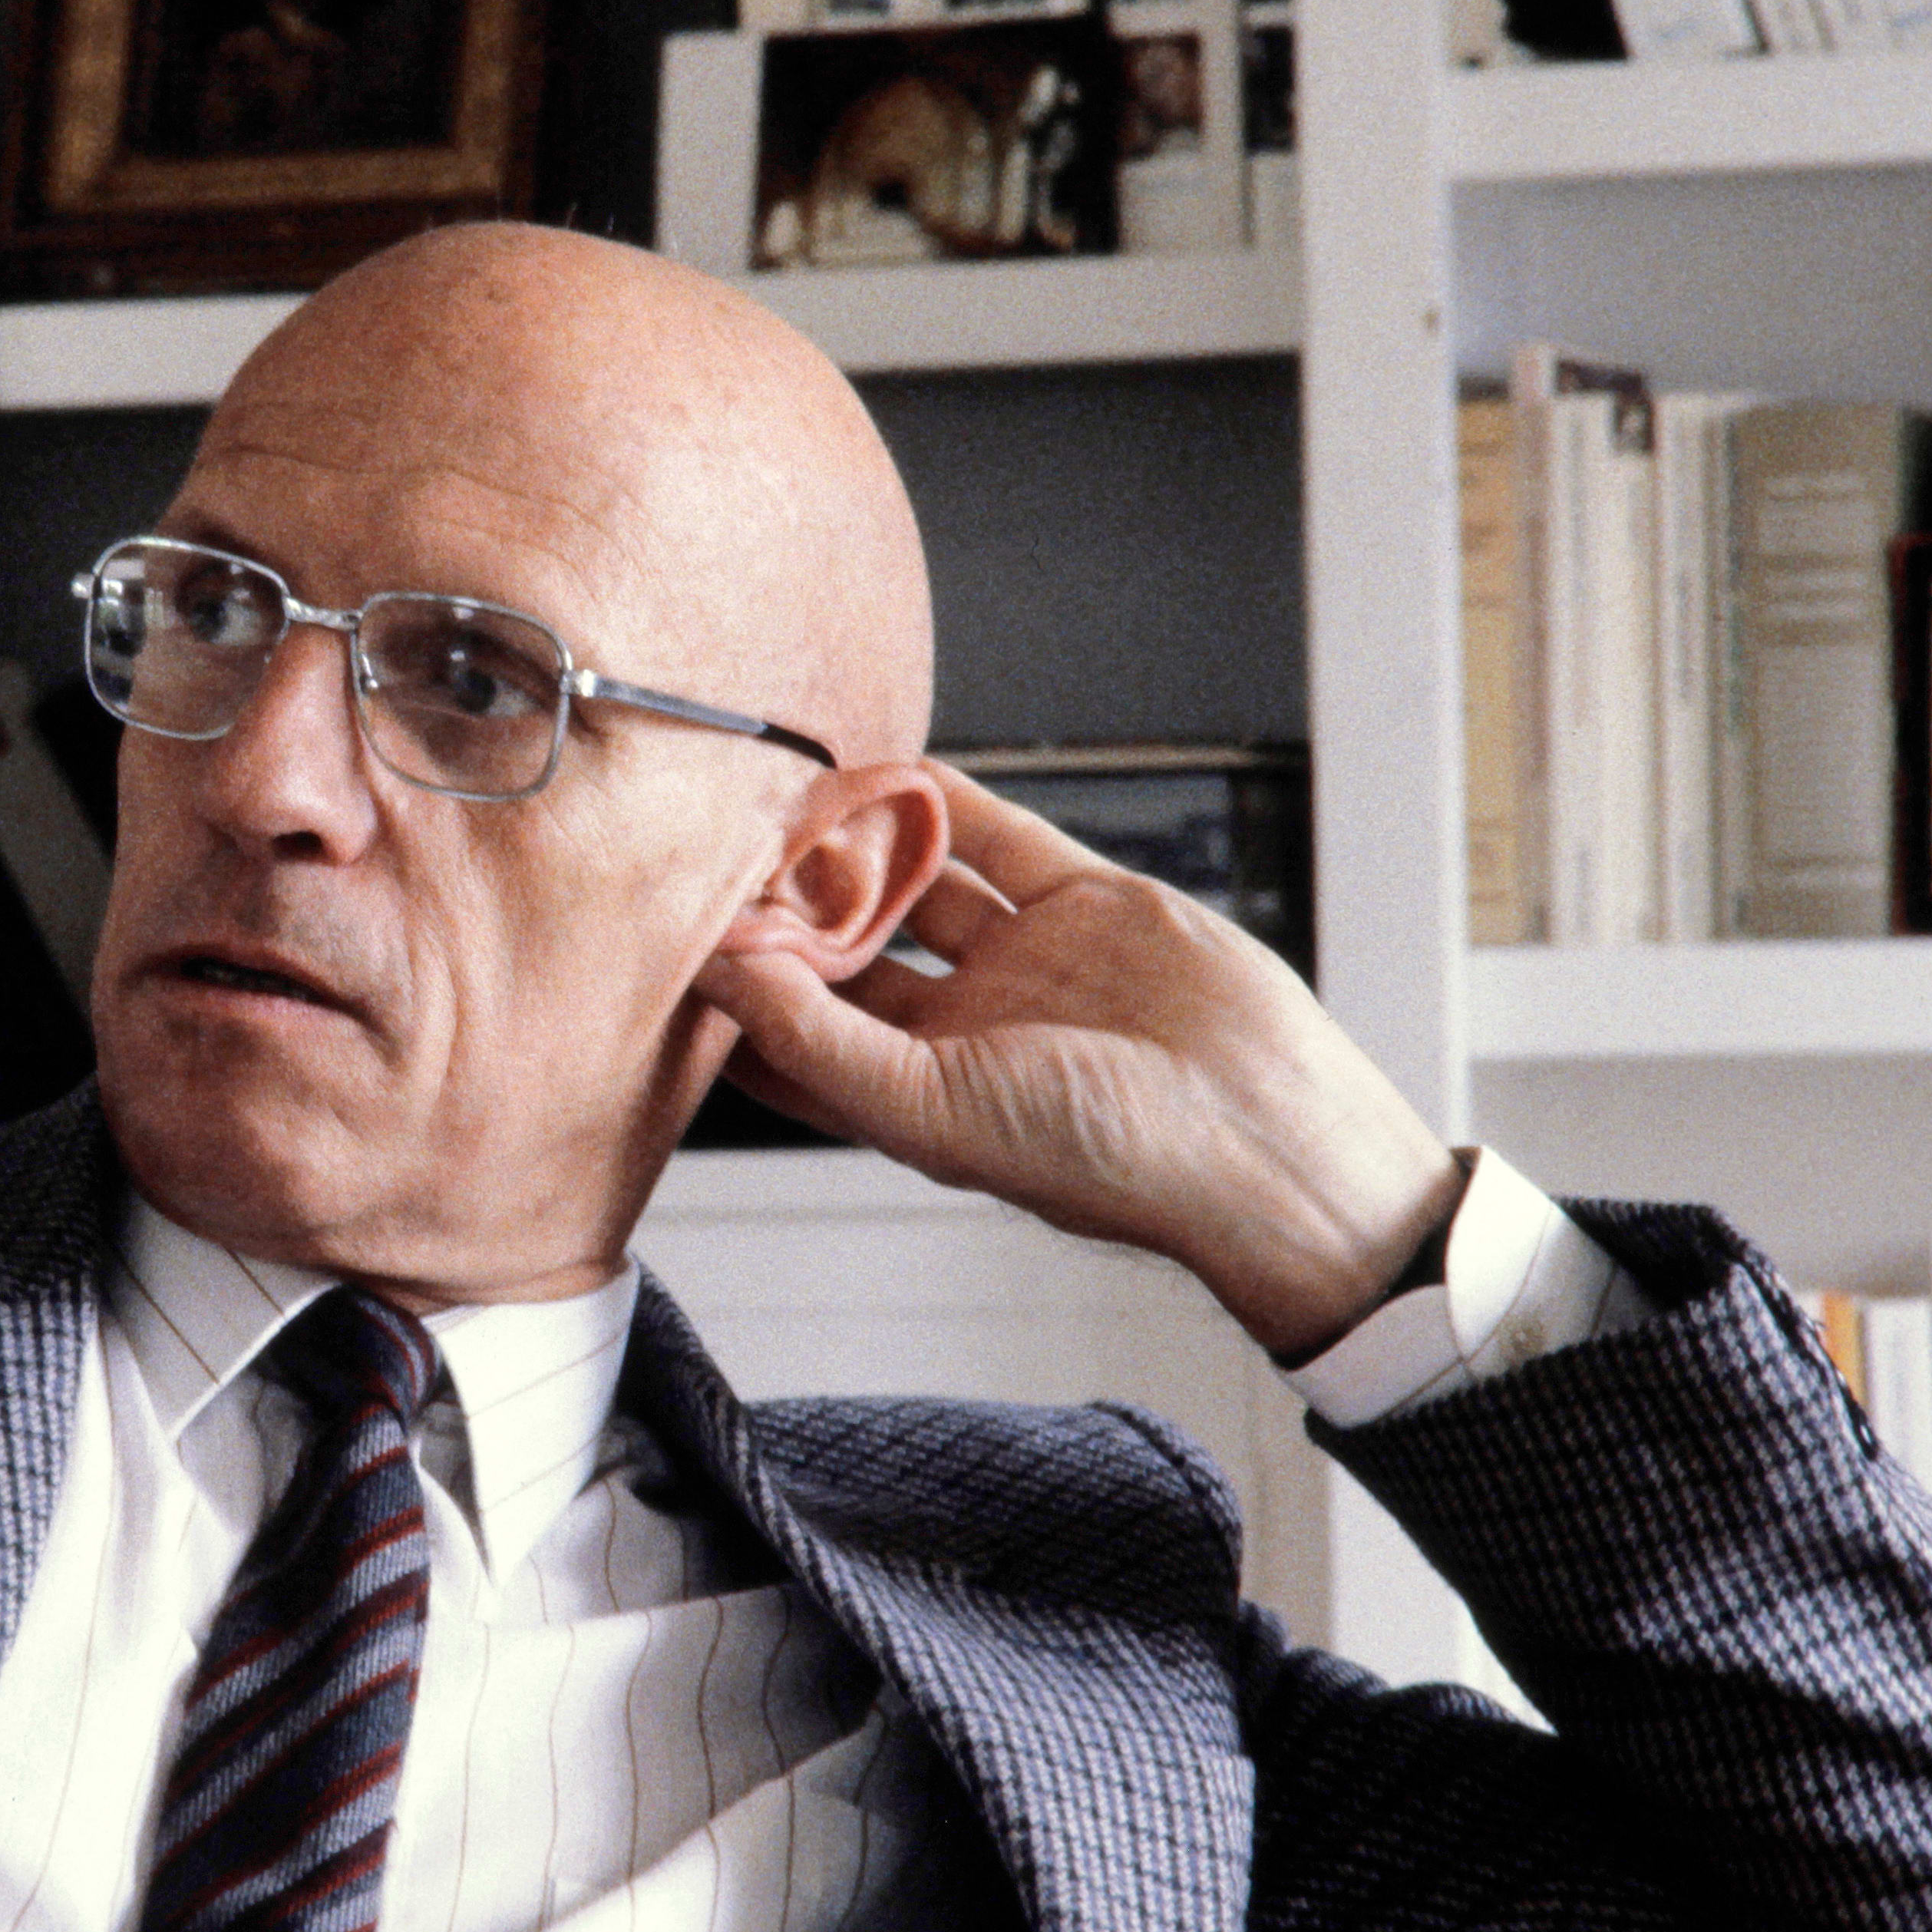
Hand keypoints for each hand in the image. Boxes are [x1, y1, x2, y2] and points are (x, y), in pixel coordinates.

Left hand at [693, 763, 1462, 1361]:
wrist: (1260, 1134)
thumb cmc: (1105, 1160)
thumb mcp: (933, 1110)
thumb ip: (819, 1041)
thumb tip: (723, 975)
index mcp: (915, 1094)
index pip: (795, 1036)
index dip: (736, 988)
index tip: (671, 931)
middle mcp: (963, 1027)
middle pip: (850, 949)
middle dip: (790, 901)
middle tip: (722, 843)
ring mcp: (1025, 963)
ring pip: (921, 883)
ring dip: (865, 843)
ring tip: (795, 798)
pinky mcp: (1089, 906)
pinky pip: (1003, 840)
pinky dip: (951, 804)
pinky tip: (893, 771)